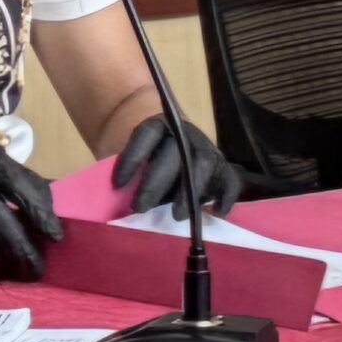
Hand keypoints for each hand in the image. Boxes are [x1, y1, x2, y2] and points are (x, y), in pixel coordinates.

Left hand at [111, 115, 242, 217]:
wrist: (171, 152)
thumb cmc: (144, 163)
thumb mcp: (131, 163)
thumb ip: (126, 177)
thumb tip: (110, 202)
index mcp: (159, 126)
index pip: (146, 134)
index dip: (132, 157)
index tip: (116, 184)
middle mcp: (186, 135)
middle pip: (174, 153)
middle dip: (156, 182)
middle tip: (138, 207)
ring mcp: (207, 151)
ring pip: (203, 165)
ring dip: (189, 190)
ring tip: (175, 215)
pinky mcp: (223, 170)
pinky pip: (230, 181)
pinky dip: (225, 197)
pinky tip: (216, 212)